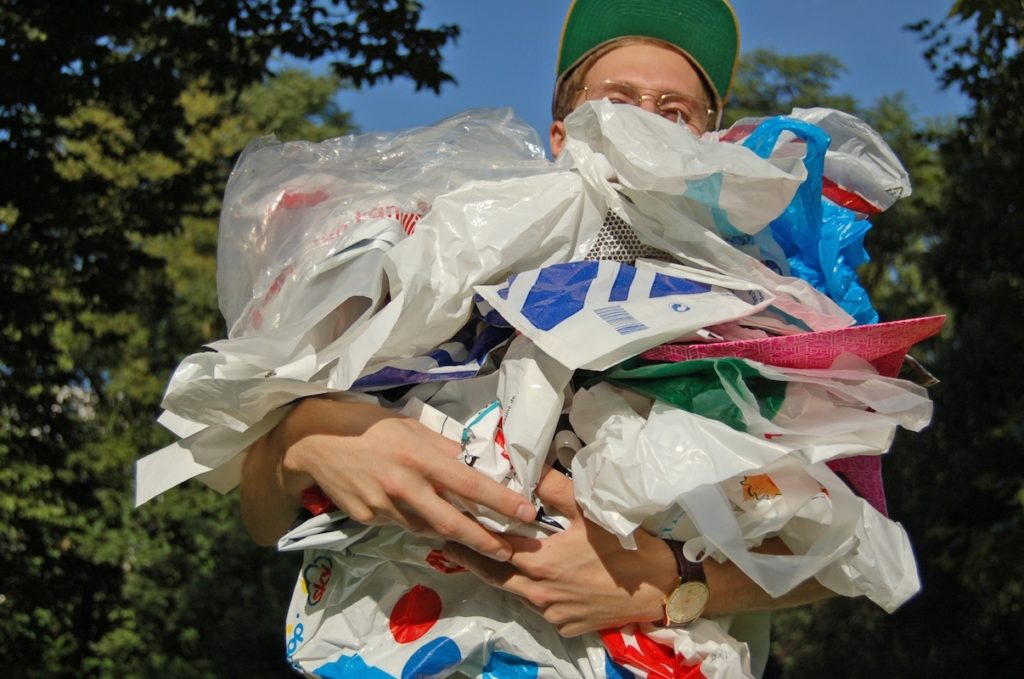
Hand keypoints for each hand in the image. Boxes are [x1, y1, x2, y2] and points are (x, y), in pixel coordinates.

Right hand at [242, 397, 535, 558]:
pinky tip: (424, 518)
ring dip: (453, 534)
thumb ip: (444, 447)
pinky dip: (418, 524)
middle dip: (484, 540)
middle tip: (510, 551)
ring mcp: (385, 507)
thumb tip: (478, 461)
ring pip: (428, 528)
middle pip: (453, 522)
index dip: (500, 501)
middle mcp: (405, 486)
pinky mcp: (369, 519)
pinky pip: (402, 525)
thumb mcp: (411, 427)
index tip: (526, 513)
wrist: (315, 440)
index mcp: (420, 457)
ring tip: (478, 539)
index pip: (469, 483)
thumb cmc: (368, 425)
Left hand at [442, 466, 677, 636]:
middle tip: (451, 545)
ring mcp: (552, 613)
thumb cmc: (625, 546)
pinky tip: (534, 580)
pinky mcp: (566, 626)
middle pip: (496, 576)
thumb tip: (528, 467)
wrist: (660, 587)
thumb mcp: (590, 511)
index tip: (452, 525)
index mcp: (541, 563)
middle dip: (473, 560)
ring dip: (503, 576)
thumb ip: (554, 489)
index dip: (473, 535)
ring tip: (488, 558)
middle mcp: (540, 593)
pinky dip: (532, 593)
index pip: (495, 547)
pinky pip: (540, 609)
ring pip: (517, 594)